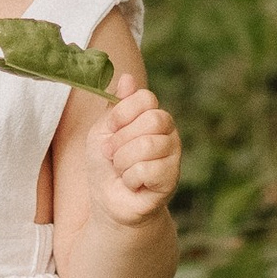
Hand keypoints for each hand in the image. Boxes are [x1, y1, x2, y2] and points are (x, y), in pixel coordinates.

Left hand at [95, 71, 181, 224]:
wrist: (108, 199)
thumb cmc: (105, 163)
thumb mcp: (103, 130)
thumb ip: (116, 107)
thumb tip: (128, 77)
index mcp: (152, 116)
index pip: (146, 98)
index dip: (123, 114)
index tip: (111, 129)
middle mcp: (169, 133)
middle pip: (153, 119)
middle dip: (122, 139)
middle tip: (113, 154)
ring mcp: (173, 156)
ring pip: (148, 145)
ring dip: (123, 161)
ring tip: (122, 170)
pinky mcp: (171, 180)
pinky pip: (148, 169)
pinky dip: (130, 178)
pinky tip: (132, 183)